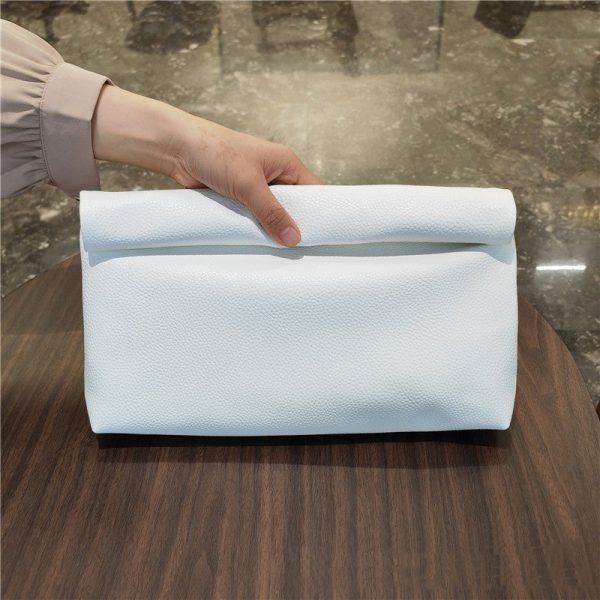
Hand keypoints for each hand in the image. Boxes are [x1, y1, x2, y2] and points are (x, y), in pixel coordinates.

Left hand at [92, 85, 319, 245]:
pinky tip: (257, 242)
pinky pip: (253, 217)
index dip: (319, 213)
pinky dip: (254, 228)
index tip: (321, 236)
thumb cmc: (215, 151)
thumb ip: (271, 212)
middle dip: (292, 225)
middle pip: (293, 206)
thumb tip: (293, 238)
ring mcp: (255, 187)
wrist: (176, 148)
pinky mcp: (238, 197)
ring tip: (278, 250)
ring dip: (270, 228)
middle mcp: (274, 175)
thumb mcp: (249, 184)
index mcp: (286, 163)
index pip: (314, 191)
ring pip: (271, 214)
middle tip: (297, 249)